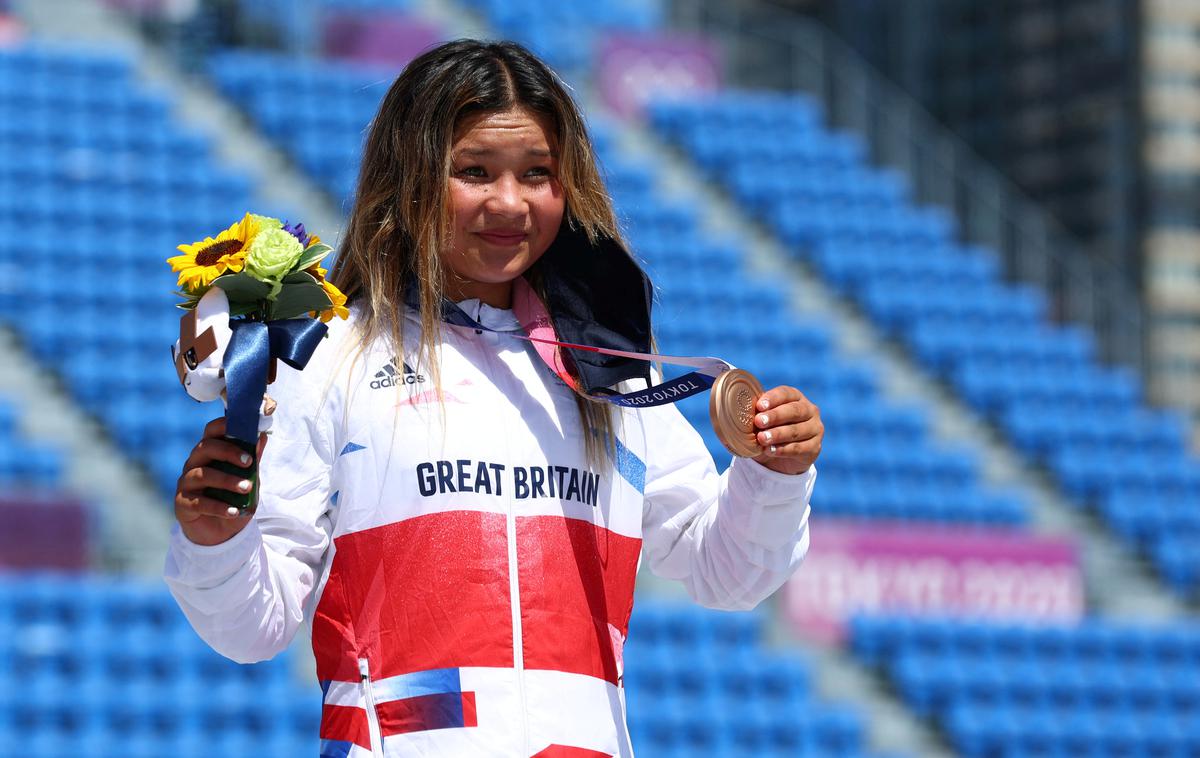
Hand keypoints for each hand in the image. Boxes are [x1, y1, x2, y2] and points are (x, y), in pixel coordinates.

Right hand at [175, 418, 266, 545]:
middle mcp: (194, 464)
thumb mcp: (249, 479)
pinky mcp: (182, 504)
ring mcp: (186, 484)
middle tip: (248, 462)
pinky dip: (218, 507)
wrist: (223, 533)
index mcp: (209, 454)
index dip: (223, 426)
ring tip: (246, 488)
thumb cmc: (234, 499)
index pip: (211, 432)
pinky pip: (198, 502)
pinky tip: (233, 511)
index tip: (244, 428)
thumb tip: (262, 436)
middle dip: (228, 452)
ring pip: (201, 475)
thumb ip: (253, 460)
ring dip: (227, 480)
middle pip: (204, 448)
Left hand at [751, 386, 821, 474]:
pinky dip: (783, 450)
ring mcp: (815, 429)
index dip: (773, 399)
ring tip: (761, 439)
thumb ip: (755, 414)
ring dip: (778, 434)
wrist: (779, 459)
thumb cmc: (768, 431)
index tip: (759, 406)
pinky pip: (799, 448)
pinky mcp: (815, 447)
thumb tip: (737, 410)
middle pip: (794, 410)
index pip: (786, 393)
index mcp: (796, 397)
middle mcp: (810, 410)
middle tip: (759, 422)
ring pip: (796, 430)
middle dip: (775, 416)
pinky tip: (770, 450)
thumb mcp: (761, 421)